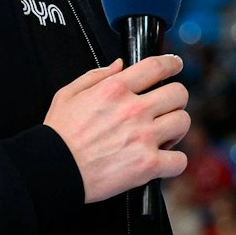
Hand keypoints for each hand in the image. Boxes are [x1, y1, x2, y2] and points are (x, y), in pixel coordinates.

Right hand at [45, 55, 190, 203]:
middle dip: (175, 99)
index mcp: (115, 90)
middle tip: (166, 108)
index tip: (175, 65)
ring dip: (176, 128)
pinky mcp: (147, 165)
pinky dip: (174, 162)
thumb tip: (120, 64)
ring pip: (183, 122)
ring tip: (162, 135)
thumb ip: (96, 76)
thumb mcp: (68, 95)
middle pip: (178, 93)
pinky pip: (179, 160)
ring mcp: (143, 137)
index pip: (157, 66)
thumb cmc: (58, 136)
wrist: (53, 170)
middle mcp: (133, 110)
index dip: (172, 64)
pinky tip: (162, 160)